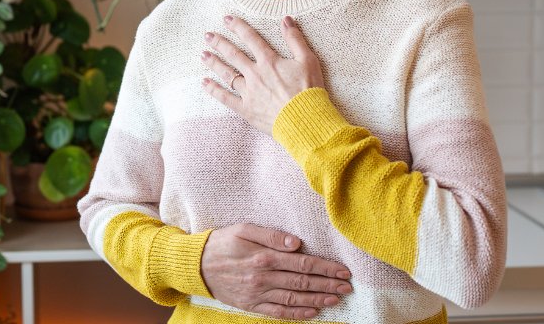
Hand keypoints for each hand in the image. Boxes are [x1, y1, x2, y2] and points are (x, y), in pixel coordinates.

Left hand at [201, 15, 325, 134]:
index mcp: (269, 61)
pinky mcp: (246, 109)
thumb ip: (295, 39)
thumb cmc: (309, 90)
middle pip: (233, 55)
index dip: (238, 27)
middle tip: (208, 35)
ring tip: (203, 55)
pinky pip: (226, 98)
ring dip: (214, 63)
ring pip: (227, 74)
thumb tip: (286, 19)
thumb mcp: (308, 60)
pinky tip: (204, 84)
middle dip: (219, 43)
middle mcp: (255, 74)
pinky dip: (214, 90)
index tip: (226, 19)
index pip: (250, 39)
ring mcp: (249, 92)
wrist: (305, 120)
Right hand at [201, 223, 353, 319]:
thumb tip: (296, 243)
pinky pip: (278, 312)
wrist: (196, 265)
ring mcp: (258, 294)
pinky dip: (297, 313)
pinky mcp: (252, 305)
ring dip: (318, 299)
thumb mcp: (243, 229)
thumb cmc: (222, 242)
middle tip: (347, 287)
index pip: (303, 264)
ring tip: (336, 299)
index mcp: (264, 257)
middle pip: (303, 282)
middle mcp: (263, 278)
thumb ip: (271, 235)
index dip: (326, 268)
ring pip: (294, 299)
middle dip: (328, 285)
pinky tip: (313, 312)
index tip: (343, 271)